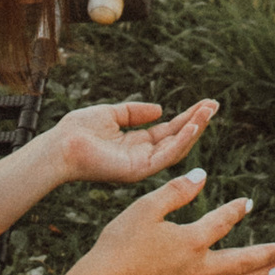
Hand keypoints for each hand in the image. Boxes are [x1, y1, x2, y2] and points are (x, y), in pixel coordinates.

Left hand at [52, 97, 216, 188]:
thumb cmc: (78, 131)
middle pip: (177, 139)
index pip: (169, 131)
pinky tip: (192, 125)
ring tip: (208, 111)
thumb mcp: (111, 114)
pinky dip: (181, 141)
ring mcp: (141, 166)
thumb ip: (134, 112)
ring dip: (194, 129)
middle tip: (214, 105)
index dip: (187, 117)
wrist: (59, 146)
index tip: (205, 103)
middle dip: (197, 122)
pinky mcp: (137, 170)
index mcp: (136, 144)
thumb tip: (159, 109)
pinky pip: (165, 156)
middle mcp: (142, 157)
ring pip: (176, 148)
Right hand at [89, 172, 274, 274]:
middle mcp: (198, 269)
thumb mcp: (145, 208)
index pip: (223, 222)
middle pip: (243, 262)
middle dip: (269, 254)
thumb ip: (176, 191)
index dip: (237, 210)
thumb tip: (202, 176)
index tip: (249, 203)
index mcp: (192, 241)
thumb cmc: (120, 245)